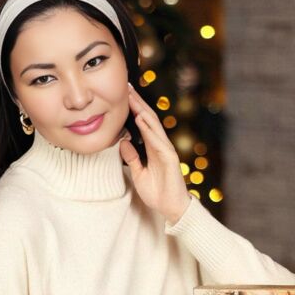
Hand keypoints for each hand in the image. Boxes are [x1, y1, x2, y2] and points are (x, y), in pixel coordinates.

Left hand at [119, 83, 190, 223]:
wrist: (171, 208)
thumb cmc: (157, 192)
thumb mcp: (138, 174)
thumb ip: (132, 158)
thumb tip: (123, 143)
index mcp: (152, 148)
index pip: (142, 124)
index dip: (133, 109)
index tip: (123, 96)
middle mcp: (160, 146)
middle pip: (148, 119)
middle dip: (137, 103)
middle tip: (126, 87)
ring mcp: (166, 151)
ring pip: (153, 126)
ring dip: (142, 110)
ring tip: (132, 97)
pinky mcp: (170, 159)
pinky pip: (158, 141)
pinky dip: (149, 130)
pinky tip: (141, 120)